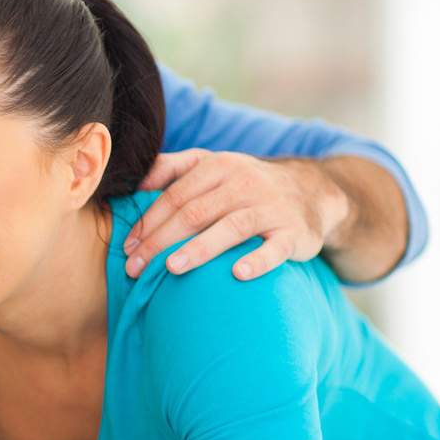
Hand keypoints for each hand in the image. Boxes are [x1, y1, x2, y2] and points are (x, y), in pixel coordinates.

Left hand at [125, 150, 346, 281]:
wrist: (313, 192)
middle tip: (135, 269)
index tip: (127, 248)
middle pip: (196, 213)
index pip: (175, 196)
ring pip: (231, 228)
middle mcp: (246, 183)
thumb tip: (136, 180)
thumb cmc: (247, 185)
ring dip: (199, 249)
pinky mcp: (295, 233)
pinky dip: (258, 261)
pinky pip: (276, 248)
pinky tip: (237, 274)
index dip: (148, 222)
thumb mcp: (214, 165)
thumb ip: (174, 167)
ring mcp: (272, 208)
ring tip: (171, 268)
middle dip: (160, 241)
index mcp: (220, 166)